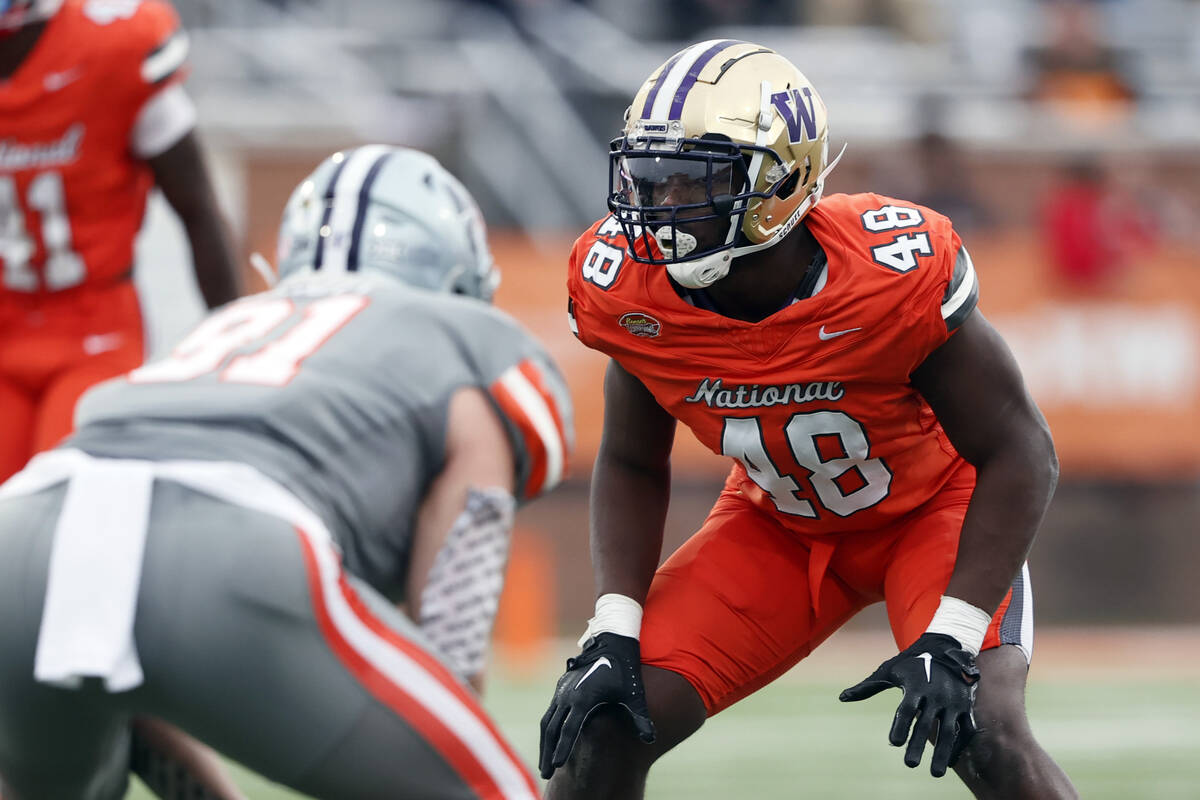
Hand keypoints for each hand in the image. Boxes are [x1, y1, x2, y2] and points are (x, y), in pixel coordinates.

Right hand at [538, 632, 655, 778]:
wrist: (612, 642)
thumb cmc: (625, 669)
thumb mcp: (634, 694)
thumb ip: (640, 717)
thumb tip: (651, 739)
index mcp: (584, 698)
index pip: (569, 730)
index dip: (563, 749)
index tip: (557, 766)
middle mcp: (568, 695)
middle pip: (552, 729)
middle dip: (548, 752)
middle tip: (546, 774)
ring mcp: (563, 690)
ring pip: (548, 721)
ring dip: (545, 743)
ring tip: (546, 763)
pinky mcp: (561, 686)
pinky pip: (550, 711)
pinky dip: (549, 728)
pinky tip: (550, 741)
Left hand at [839, 632, 979, 776]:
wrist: (945, 648)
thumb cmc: (911, 662)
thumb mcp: (888, 671)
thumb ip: (868, 687)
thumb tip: (841, 698)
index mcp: (915, 686)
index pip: (906, 710)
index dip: (900, 726)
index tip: (893, 743)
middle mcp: (935, 695)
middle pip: (926, 724)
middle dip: (918, 745)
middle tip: (909, 764)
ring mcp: (952, 702)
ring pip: (949, 731)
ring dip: (942, 753)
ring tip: (934, 773)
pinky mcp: (965, 706)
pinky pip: (965, 729)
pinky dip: (960, 746)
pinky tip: (949, 762)